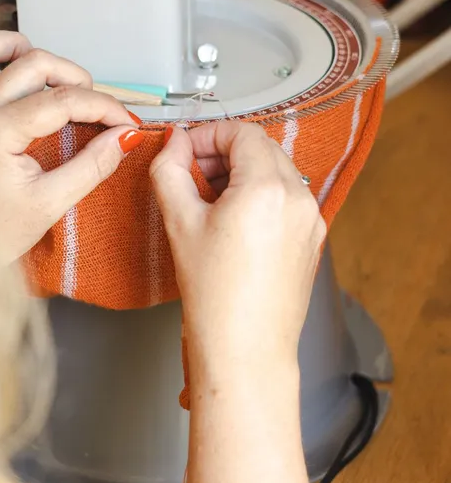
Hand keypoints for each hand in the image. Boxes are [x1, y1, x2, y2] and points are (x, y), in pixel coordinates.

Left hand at [0, 32, 143, 259]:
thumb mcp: (49, 204)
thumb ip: (92, 166)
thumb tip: (125, 137)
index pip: (63, 100)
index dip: (104, 106)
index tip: (126, 122)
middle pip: (39, 63)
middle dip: (80, 82)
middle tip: (100, 112)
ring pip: (7, 49)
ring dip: (45, 63)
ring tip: (66, 90)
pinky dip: (7, 53)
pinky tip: (27, 75)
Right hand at [150, 120, 325, 373]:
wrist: (246, 350)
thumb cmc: (215, 296)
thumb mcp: (179, 223)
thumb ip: (170, 171)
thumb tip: (174, 145)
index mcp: (267, 188)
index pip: (241, 133)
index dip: (208, 134)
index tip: (186, 149)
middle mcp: (298, 198)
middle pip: (261, 148)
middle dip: (223, 152)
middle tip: (192, 171)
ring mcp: (310, 219)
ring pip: (276, 171)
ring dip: (242, 172)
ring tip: (210, 199)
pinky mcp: (312, 238)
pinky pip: (287, 198)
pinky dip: (260, 195)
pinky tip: (233, 220)